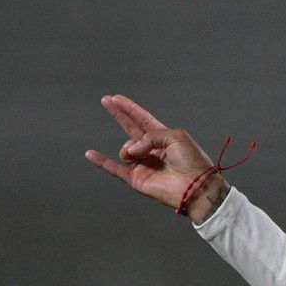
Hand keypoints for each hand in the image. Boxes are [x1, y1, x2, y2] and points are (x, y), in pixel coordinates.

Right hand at [85, 94, 226, 223]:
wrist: (195, 187)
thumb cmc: (191, 161)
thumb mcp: (175, 137)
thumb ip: (151, 135)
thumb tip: (132, 149)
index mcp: (164, 137)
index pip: (143, 119)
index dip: (130, 109)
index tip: (116, 98)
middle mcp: (152, 149)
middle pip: (131, 128)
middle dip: (119, 114)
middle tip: (105, 100)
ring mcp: (143, 164)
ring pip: (126, 149)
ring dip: (129, 149)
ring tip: (138, 155)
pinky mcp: (136, 179)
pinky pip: (115, 169)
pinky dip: (102, 162)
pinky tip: (89, 154)